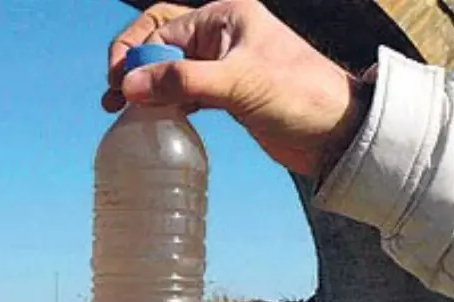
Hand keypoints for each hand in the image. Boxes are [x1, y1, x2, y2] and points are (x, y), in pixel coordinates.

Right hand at [102, 0, 370, 179]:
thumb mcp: (240, 84)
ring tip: (121, 112)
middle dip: (132, 68)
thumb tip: (128, 85)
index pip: (160, 25)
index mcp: (225, 16)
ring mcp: (224, 65)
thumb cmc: (301, 97)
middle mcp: (222, 35)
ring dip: (145, 88)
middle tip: (113, 100)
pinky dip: (166, 104)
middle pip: (160, 44)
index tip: (117, 82)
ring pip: (170, 71)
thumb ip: (183, 81)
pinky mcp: (229, 94)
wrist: (340, 133)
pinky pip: (185, 93)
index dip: (133, 51)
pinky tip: (153, 120)